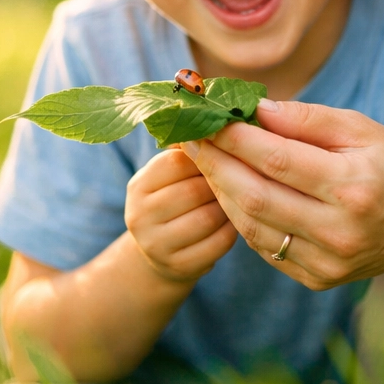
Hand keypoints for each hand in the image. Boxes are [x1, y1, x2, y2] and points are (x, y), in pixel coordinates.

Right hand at [125, 148, 236, 283]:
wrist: (161, 254)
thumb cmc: (177, 199)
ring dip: (232, 204)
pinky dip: (234, 229)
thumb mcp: (172, 175)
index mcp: (139, 185)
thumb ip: (189, 149)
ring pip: (209, 216)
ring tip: (244, 194)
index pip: (177, 160)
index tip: (231, 147)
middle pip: (195, 189)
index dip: (210, 153)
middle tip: (245, 171)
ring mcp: (157, 246)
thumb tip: (216, 115)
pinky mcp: (180, 267)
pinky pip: (219, 243)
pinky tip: (240, 220)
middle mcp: (140, 216)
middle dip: (225, 179)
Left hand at [186, 99, 383, 290]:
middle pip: (255, 195)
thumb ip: (308, 118)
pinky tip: (230, 189)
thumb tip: (257, 109)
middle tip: (191, 136)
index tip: (206, 114)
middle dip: (215, 162)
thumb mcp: (363, 129)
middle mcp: (340, 230)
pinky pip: (263, 246)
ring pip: (252, 225)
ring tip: (204, 160)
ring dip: (220, 190)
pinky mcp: (316, 279)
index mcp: (354, 186)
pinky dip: (240, 216)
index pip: (277, 158)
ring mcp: (327, 262)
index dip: (235, 136)